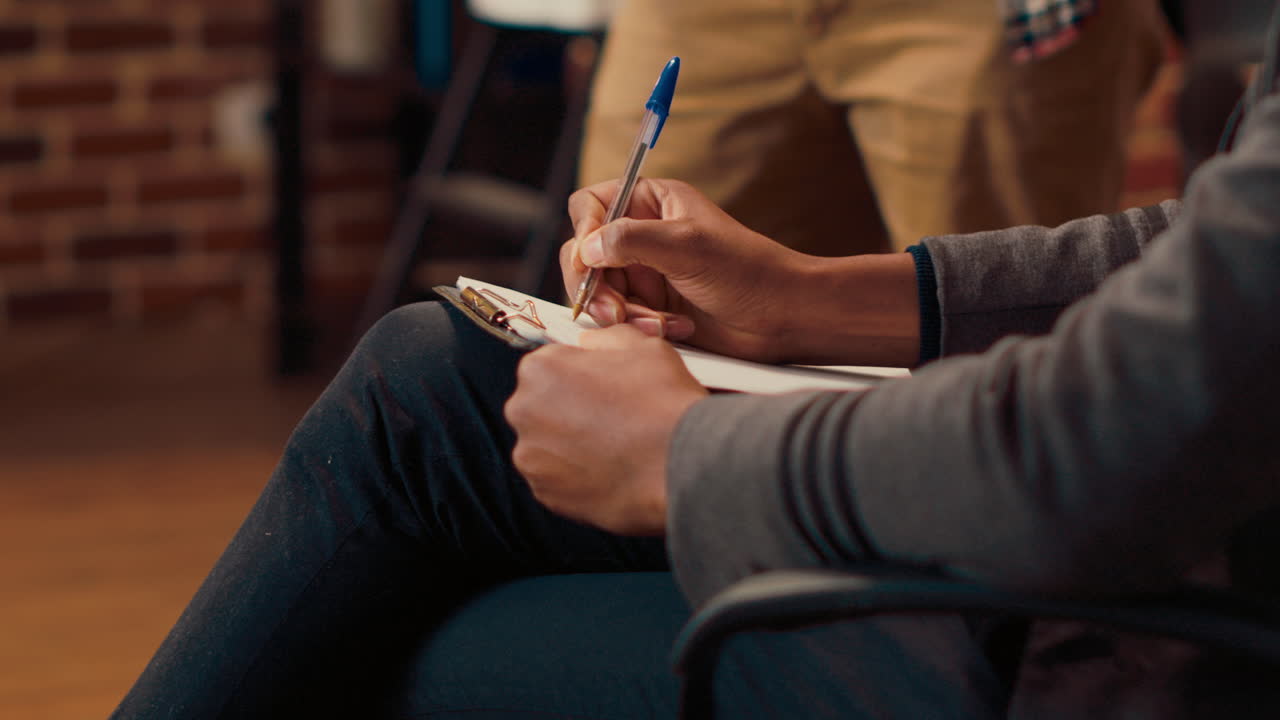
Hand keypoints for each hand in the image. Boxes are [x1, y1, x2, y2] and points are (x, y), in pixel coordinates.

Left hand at [504, 324, 707, 534]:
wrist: (683, 465)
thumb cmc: (664, 403)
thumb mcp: (643, 346)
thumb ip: (605, 338)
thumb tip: (589, 343)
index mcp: (540, 368)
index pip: (548, 366)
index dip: (578, 377)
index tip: (600, 389)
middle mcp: (523, 410)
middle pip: (541, 407)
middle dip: (569, 412)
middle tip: (610, 420)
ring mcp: (531, 456)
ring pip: (547, 446)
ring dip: (571, 446)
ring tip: (613, 448)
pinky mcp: (545, 493)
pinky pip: (555, 480)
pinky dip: (575, 478)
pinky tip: (608, 471)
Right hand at [562, 178, 813, 362]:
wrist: (781, 318)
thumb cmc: (746, 271)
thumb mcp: (686, 245)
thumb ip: (631, 239)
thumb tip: (586, 248)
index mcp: (651, 202)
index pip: (590, 205)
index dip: (584, 232)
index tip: (590, 261)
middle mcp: (642, 234)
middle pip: (584, 255)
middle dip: (597, 287)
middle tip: (614, 312)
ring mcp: (643, 273)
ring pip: (598, 292)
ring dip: (622, 313)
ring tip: (658, 324)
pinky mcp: (650, 307)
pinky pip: (620, 318)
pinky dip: (638, 327)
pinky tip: (673, 330)